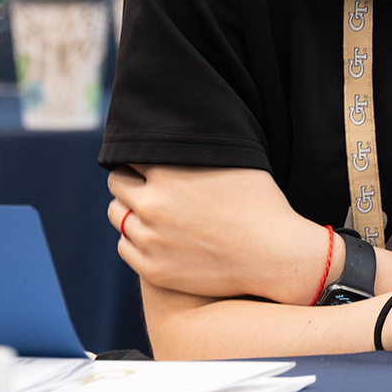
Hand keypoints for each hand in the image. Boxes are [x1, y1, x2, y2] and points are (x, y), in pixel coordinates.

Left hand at [107, 165, 333, 302]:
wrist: (275, 255)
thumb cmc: (261, 203)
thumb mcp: (232, 161)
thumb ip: (197, 146)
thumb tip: (184, 121)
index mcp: (168, 174)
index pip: (128, 157)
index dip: (138, 158)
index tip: (148, 163)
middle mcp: (152, 206)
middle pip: (117, 185)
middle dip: (129, 182)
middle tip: (146, 185)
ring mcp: (150, 240)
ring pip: (117, 216)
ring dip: (128, 210)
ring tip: (150, 210)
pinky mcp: (153, 269)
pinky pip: (124, 247)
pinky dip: (134, 240)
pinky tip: (155, 235)